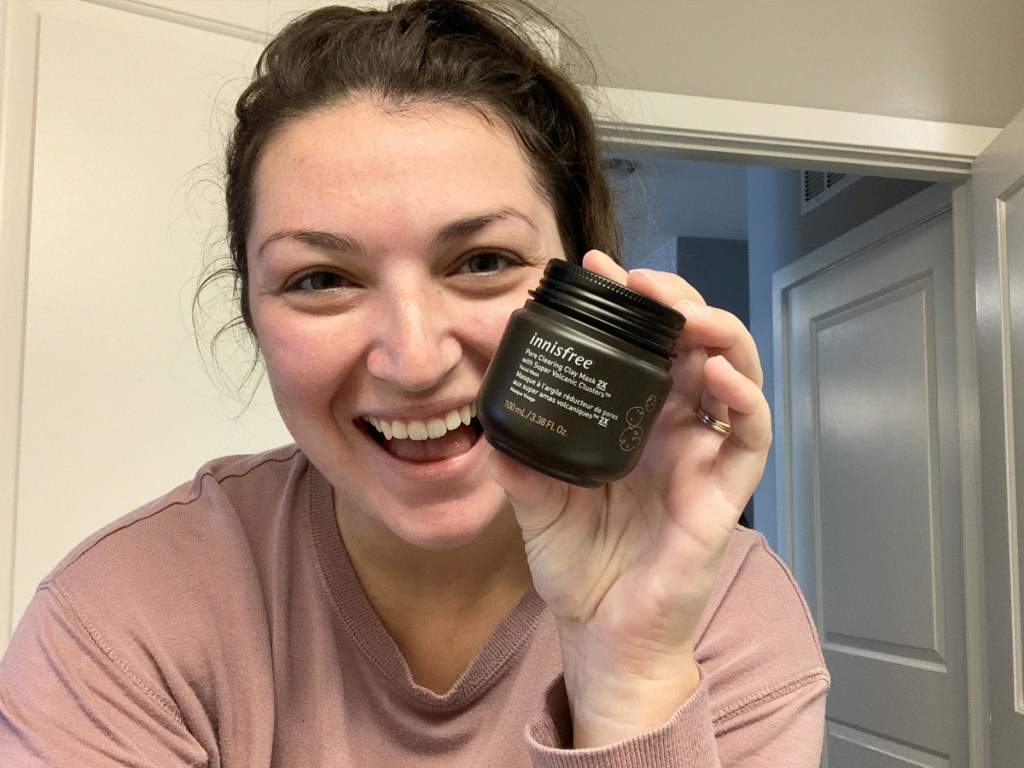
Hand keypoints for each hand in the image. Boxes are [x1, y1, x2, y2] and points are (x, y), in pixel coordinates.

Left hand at [488, 250, 771, 746]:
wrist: (601, 635)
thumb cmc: (578, 569)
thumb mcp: (535, 504)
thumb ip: (519, 461)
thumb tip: (486, 418)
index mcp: (631, 424)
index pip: (640, 347)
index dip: (627, 305)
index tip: (596, 269)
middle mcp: (671, 431)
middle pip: (693, 346)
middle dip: (677, 304)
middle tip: (644, 285)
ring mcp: (700, 458)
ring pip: (734, 376)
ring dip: (719, 336)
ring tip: (688, 316)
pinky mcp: (723, 493)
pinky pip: (748, 438)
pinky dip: (743, 401)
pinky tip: (720, 377)